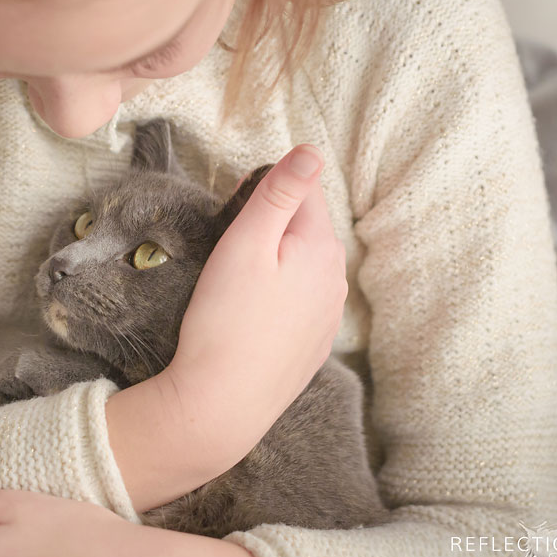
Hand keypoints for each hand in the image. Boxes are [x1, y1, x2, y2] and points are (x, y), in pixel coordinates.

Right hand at [168, 145, 345, 455]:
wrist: (221, 405)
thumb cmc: (225, 321)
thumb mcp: (245, 243)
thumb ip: (279, 193)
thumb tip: (311, 151)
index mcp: (322, 248)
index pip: (303, 189)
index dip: (264, 189)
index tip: (231, 211)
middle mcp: (335, 281)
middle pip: (305, 228)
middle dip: (271, 226)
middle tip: (227, 248)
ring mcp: (327, 318)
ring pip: (303, 267)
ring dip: (275, 263)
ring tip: (234, 284)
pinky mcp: (312, 347)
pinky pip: (298, 303)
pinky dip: (277, 298)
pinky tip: (249, 316)